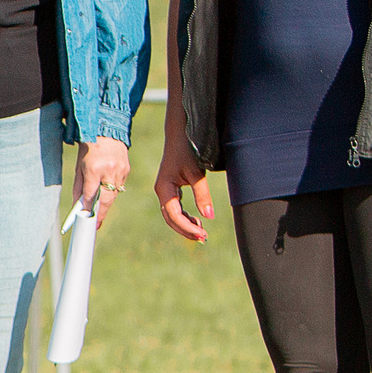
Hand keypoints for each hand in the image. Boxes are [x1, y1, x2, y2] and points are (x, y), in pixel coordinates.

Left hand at [74, 137, 130, 230]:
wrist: (106, 128)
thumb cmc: (88, 147)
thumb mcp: (79, 166)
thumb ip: (79, 186)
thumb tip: (79, 205)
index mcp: (94, 168)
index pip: (91, 195)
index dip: (88, 210)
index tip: (87, 221)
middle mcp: (109, 170)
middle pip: (106, 199)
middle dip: (101, 213)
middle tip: (97, 223)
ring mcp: (120, 170)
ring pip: (114, 194)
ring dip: (106, 202)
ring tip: (99, 208)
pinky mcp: (127, 169)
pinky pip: (119, 185)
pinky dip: (112, 189)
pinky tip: (106, 188)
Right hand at [153, 122, 209, 242]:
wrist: (180, 134)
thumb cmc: (187, 151)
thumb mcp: (196, 173)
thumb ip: (203, 195)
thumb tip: (209, 216)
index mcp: (164, 188)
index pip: (174, 214)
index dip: (187, 227)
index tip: (203, 234)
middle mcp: (162, 191)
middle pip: (170, 219)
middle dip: (186, 230)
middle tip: (203, 238)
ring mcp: (165, 191)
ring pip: (172, 215)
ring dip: (185, 225)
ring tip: (201, 232)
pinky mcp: (170, 189)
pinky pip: (175, 209)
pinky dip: (185, 217)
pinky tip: (197, 221)